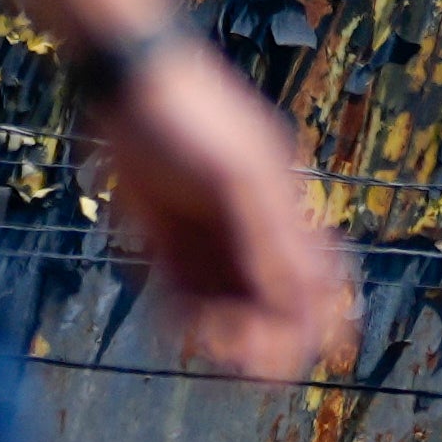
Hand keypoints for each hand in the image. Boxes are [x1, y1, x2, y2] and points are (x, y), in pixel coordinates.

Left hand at [93, 33, 352, 376]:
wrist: (124, 80)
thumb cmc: (192, 114)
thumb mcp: (238, 175)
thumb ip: (270, 236)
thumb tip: (301, 300)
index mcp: (284, 207)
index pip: (318, 278)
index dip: (316, 321)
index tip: (296, 356)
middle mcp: (250, 226)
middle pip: (270, 301)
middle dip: (262, 336)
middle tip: (237, 360)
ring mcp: (207, 233)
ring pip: (225, 304)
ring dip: (219, 332)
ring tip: (202, 344)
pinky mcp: (164, 238)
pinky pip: (180, 292)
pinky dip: (181, 316)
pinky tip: (173, 325)